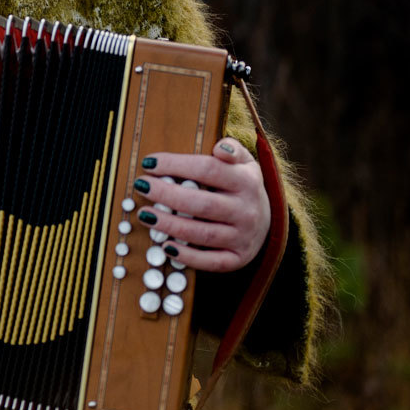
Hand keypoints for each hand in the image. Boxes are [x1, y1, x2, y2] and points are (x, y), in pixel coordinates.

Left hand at [132, 137, 270, 272]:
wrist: (268, 221)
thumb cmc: (243, 187)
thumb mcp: (245, 163)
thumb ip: (232, 150)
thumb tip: (220, 147)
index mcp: (246, 182)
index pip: (208, 170)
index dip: (176, 165)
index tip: (149, 163)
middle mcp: (247, 210)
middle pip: (201, 203)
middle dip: (166, 195)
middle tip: (141, 186)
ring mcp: (243, 237)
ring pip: (202, 234)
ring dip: (169, 225)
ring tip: (145, 215)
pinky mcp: (237, 258)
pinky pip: (210, 262)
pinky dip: (187, 256)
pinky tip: (166, 246)